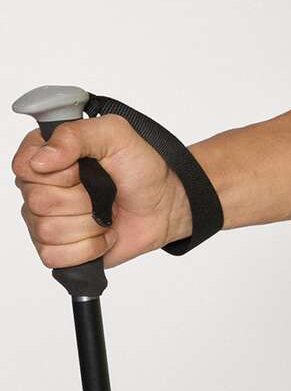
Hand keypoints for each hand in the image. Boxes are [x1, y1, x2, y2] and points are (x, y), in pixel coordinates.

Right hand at [12, 115, 190, 270]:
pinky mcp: (57, 249)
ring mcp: (45, 220)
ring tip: (105, 212)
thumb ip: (77, 134)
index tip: (82, 168)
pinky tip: (102, 233)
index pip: (24, 164)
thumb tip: (42, 158)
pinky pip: (54, 256)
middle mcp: (40, 188)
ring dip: (88, 223)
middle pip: (37, 201)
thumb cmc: (141, 167)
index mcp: (48, 154)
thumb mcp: (116, 135)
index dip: (57, 171)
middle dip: (81, 198)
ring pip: (47, 230)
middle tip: (102, 190)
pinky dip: (87, 247)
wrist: (165, 205)